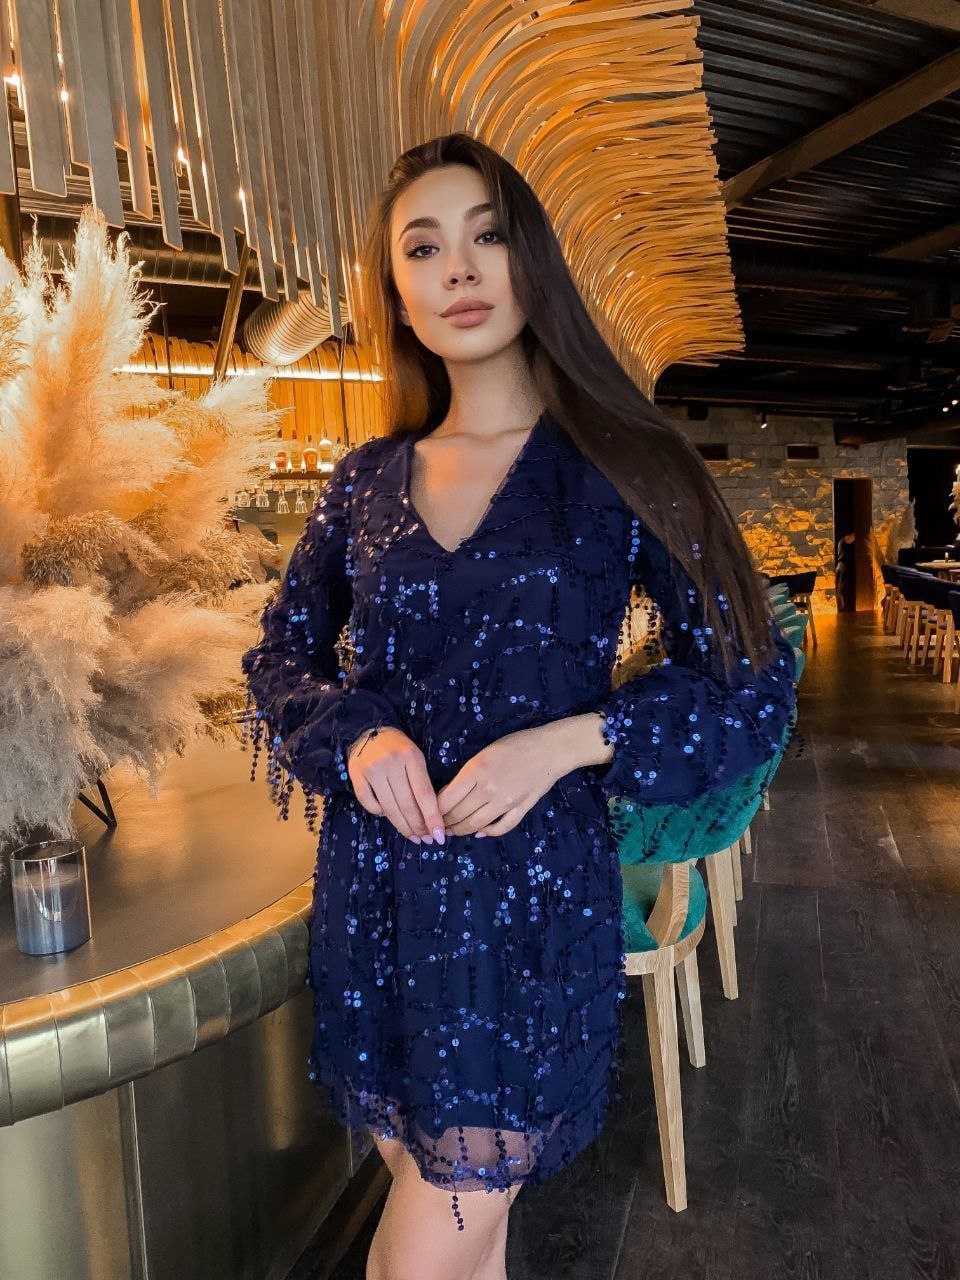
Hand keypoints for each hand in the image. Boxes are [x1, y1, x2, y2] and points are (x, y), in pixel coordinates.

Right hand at [346, 727, 445, 844]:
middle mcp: (391, 763)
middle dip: (418, 827)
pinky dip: (379, 813)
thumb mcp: (416, 758)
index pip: (424, 794)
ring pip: (389, 808)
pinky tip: (388, 816)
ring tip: (413, 837)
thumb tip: (429, 818)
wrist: (369, 730)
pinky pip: (369, 803)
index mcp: (411, 757)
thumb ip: (421, 783)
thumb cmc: (399, 748)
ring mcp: (372, 770)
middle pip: (406, 804)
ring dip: (403, 827)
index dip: (432, 818)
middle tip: (426, 839)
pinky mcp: (356, 776)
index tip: (439, 836)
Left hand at [435, 724, 576, 837]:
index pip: (446, 800)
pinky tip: (481, 832)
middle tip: (438, 825)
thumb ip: (467, 775)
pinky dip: (488, 833)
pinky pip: (500, 828)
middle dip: (445, 823)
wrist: (549, 749)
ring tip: (454, 830)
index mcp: (476, 771)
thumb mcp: (484, 753)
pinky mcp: (520, 809)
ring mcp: (505, 802)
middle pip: (458, 815)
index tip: (430, 813)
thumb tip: (449, 796)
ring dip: (461, 831)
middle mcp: (488, 789)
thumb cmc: (515, 744)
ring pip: (475, 826)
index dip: (434, 811)